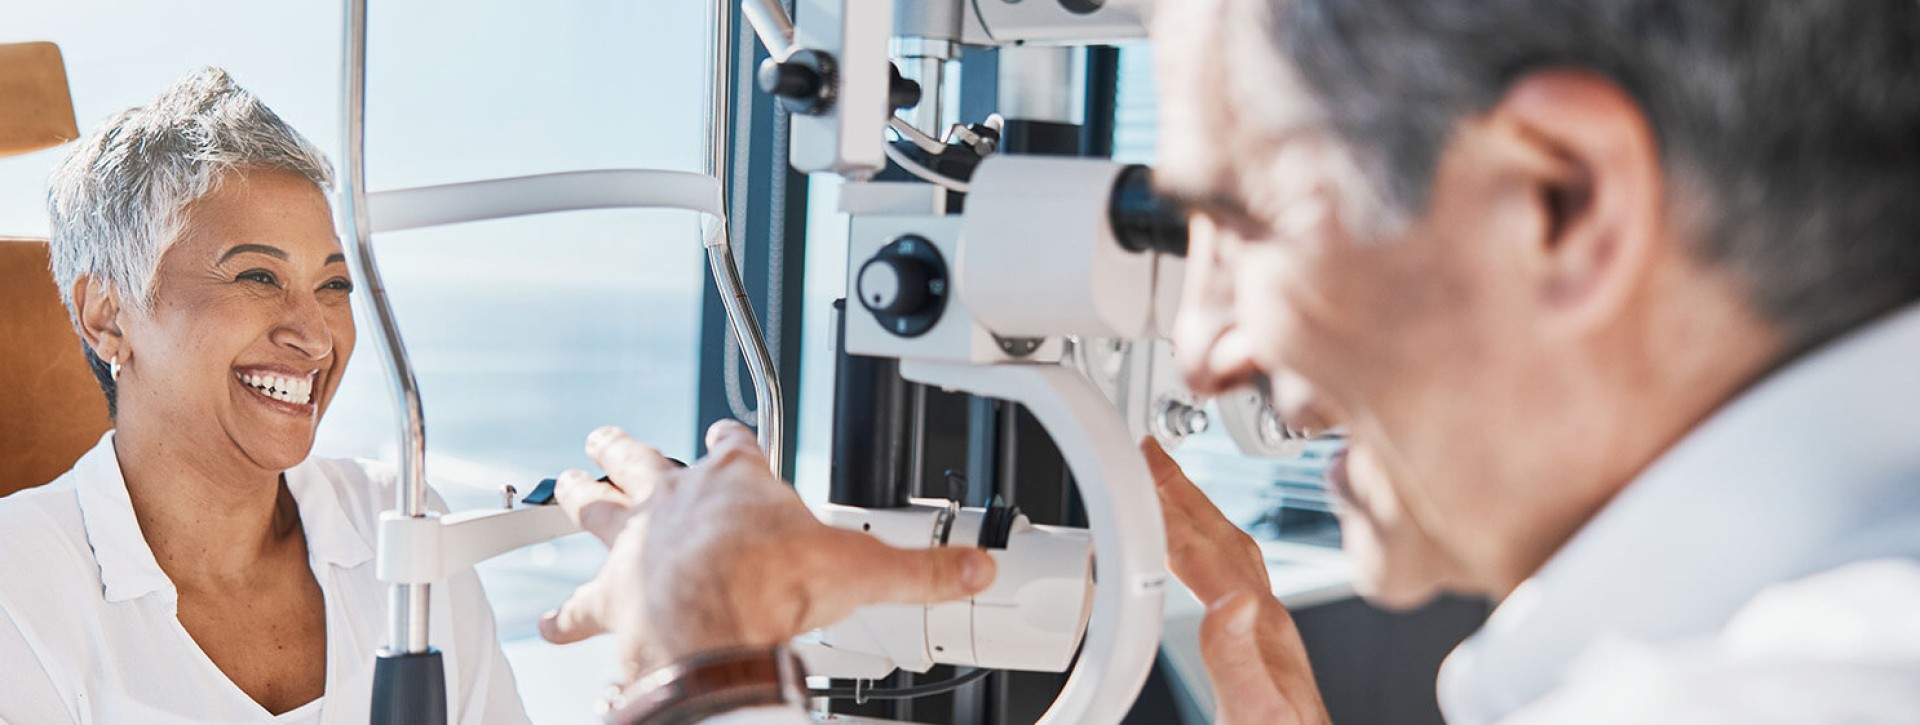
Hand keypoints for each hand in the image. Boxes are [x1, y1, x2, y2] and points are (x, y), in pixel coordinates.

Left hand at [539, 420, 997, 680]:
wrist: (717, 617)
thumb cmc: (777, 582)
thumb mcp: (865, 570)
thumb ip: (922, 570)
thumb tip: (974, 568)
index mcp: (739, 483)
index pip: (734, 446)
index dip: (731, 441)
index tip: (727, 434)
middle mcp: (680, 502)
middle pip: (645, 461)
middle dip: (626, 448)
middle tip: (606, 438)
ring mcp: (639, 544)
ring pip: (599, 509)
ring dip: (581, 497)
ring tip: (566, 485)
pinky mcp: (612, 594)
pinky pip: (578, 603)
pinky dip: (565, 614)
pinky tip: (549, 620)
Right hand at [1143, 438, 1328, 724]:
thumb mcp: (1256, 716)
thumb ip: (1240, 662)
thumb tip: (1233, 601)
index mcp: (1258, 631)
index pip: (1201, 551)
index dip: (1165, 506)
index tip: (1136, 465)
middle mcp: (1269, 625)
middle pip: (1221, 540)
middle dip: (1182, 492)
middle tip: (1151, 454)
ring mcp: (1270, 637)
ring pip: (1233, 557)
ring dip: (1197, 517)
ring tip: (1170, 492)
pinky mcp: (1265, 655)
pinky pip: (1235, 584)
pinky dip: (1208, 558)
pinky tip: (1202, 569)